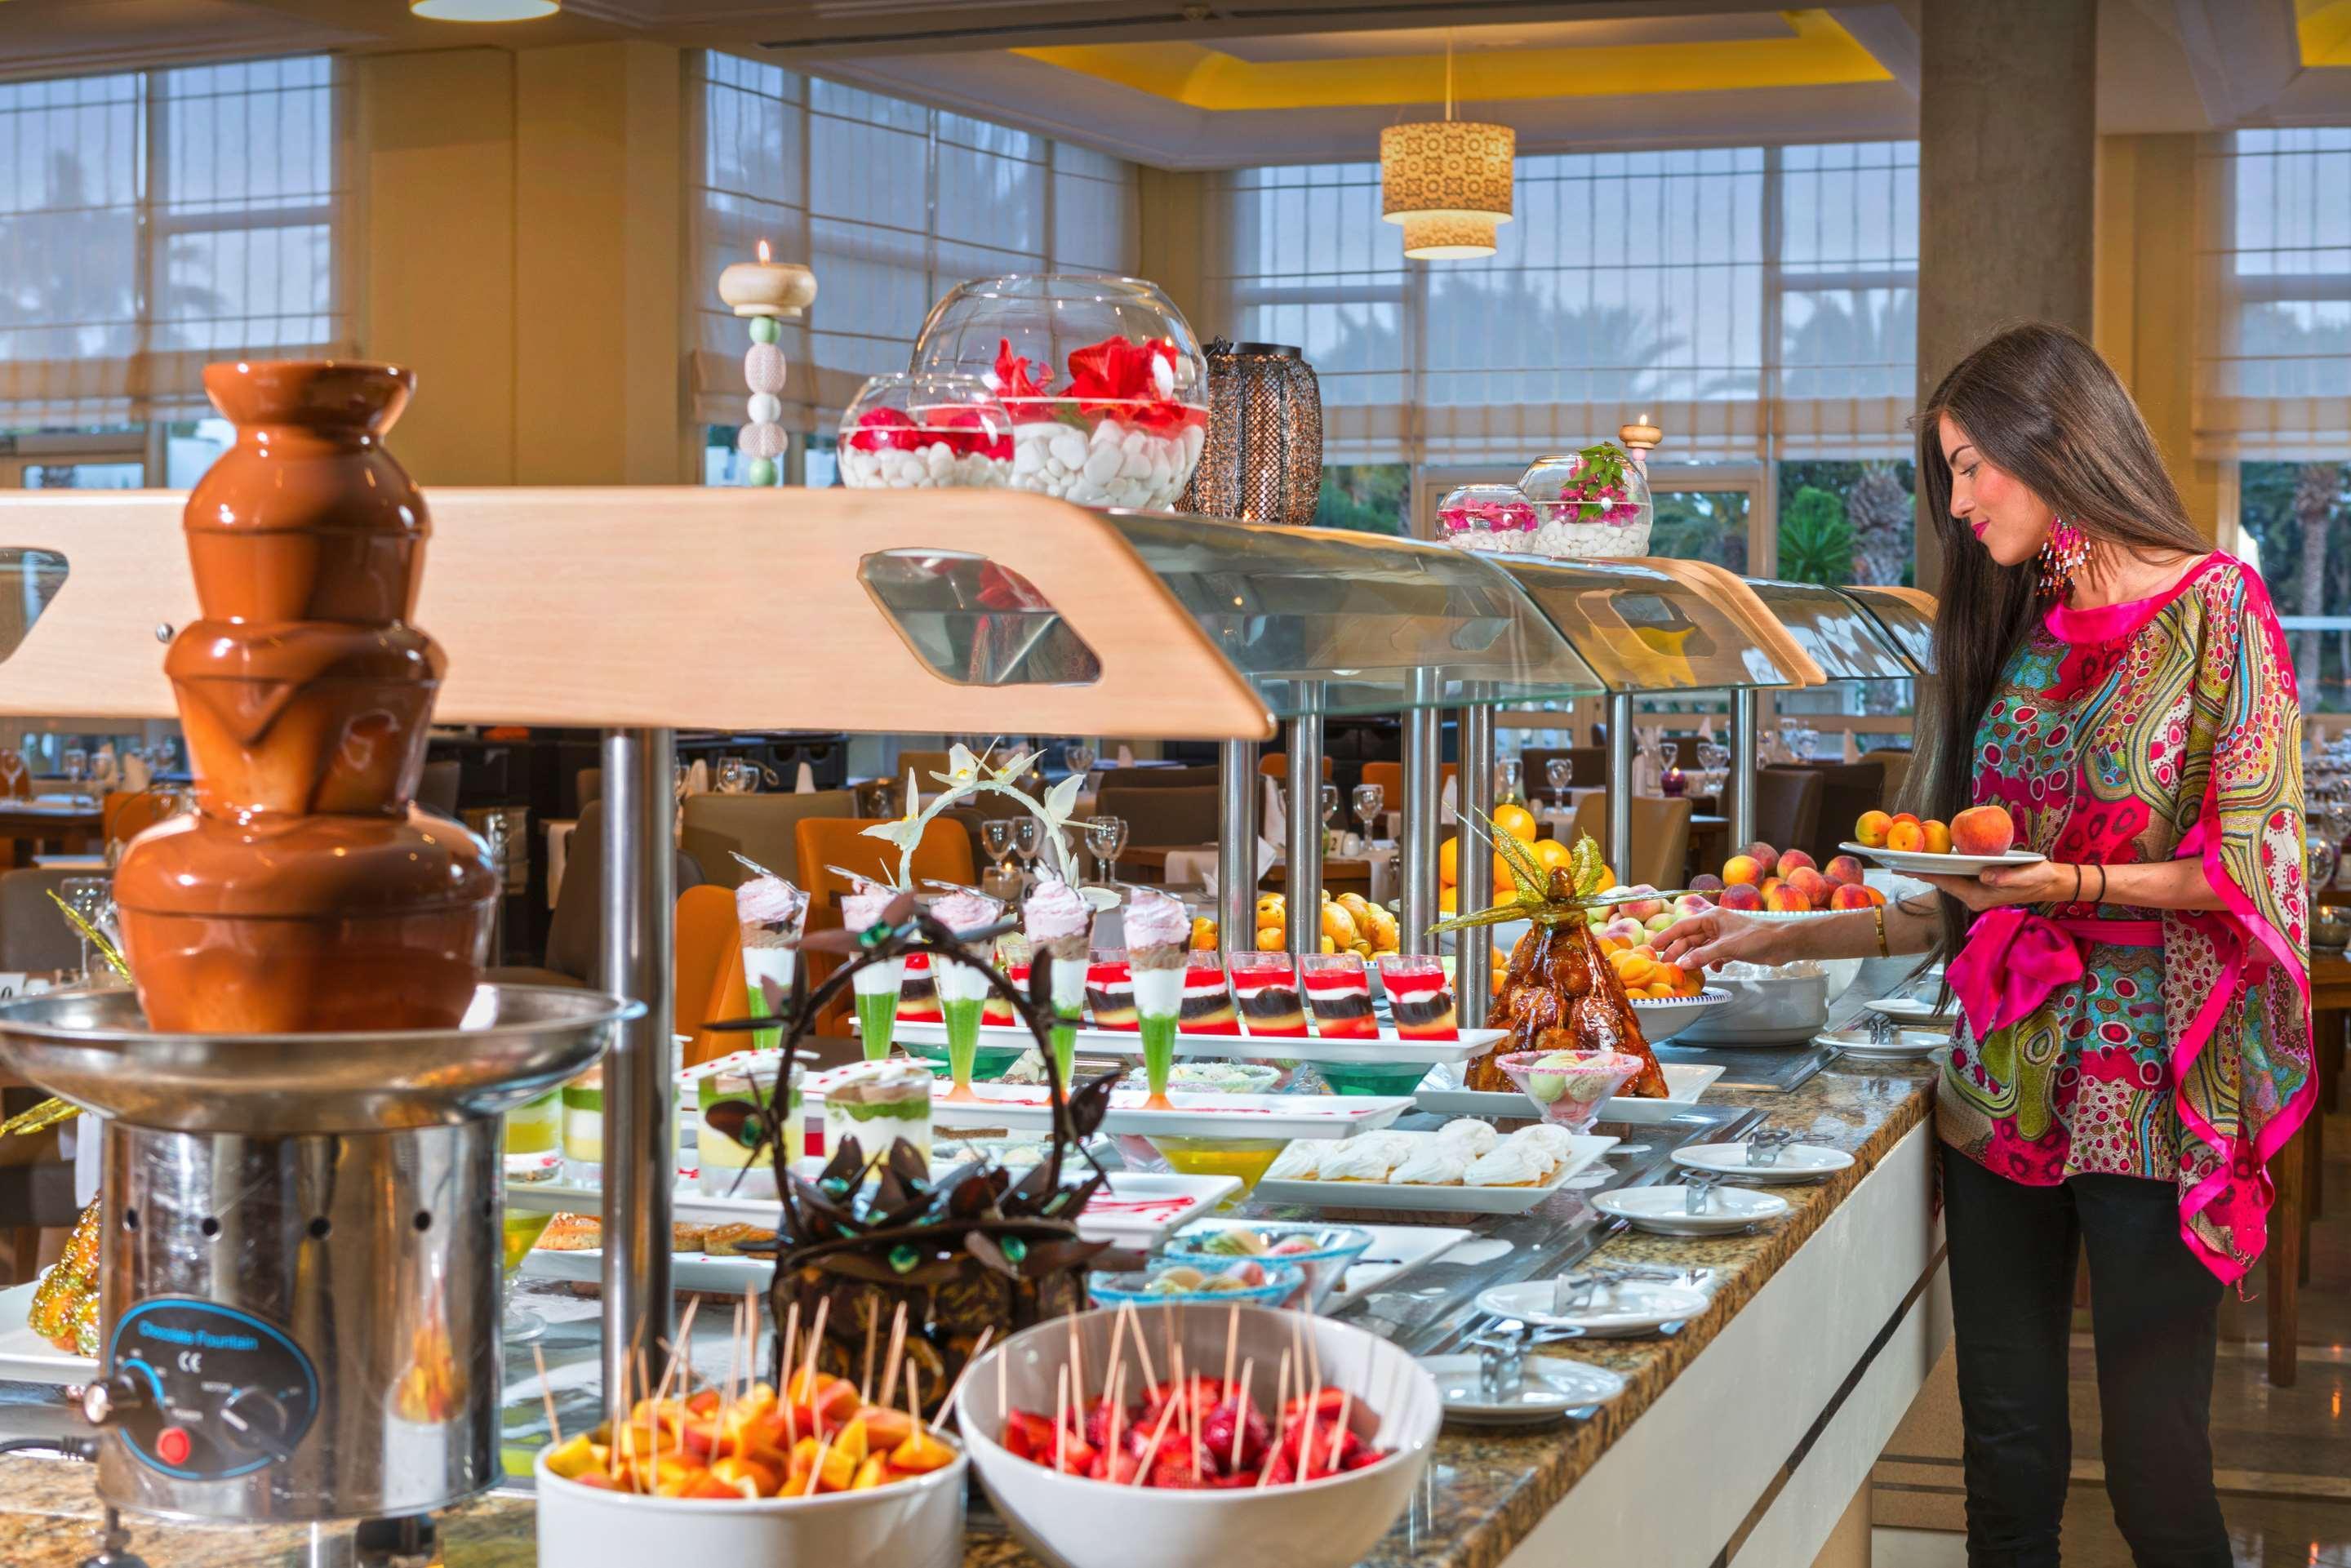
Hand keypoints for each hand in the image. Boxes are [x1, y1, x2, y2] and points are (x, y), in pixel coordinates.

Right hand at [1652, 907, 1797, 969]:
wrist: (1783, 943)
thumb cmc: (1757, 937)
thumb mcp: (1727, 947)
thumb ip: (1704, 955)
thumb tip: (1682, 964)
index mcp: (1711, 918)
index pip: (1682, 926)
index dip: (1667, 936)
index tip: (1654, 947)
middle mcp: (1715, 926)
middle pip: (1690, 939)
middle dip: (1678, 951)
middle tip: (1665, 965)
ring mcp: (1723, 938)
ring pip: (1701, 949)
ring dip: (1694, 959)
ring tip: (1683, 971)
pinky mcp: (1732, 949)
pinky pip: (1714, 956)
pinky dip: (1711, 963)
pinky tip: (1713, 970)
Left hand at [1914, 860, 2077, 912]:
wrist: (2050, 883)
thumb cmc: (2039, 878)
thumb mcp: (2026, 877)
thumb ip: (2007, 879)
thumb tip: (1986, 876)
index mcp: (1980, 896)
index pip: (1947, 884)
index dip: (1927, 875)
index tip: (1907, 868)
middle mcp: (1973, 897)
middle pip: (1942, 883)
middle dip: (1921, 873)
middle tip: (1896, 863)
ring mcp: (1976, 892)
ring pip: (1948, 881)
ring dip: (1930, 871)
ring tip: (1908, 861)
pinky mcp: (1980, 886)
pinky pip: (1957, 878)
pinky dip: (1944, 869)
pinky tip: (1933, 860)